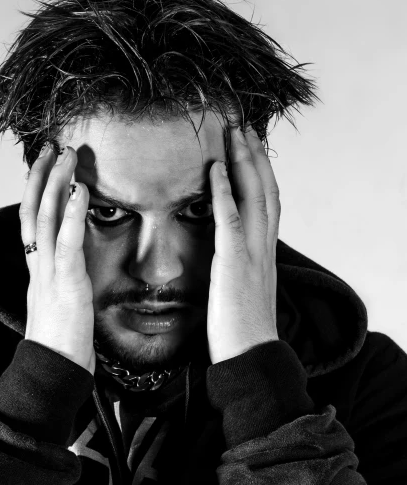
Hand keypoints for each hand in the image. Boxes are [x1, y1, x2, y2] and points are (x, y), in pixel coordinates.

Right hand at [20, 144, 95, 375]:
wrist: (55, 373)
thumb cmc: (63, 343)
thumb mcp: (62, 302)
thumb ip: (66, 278)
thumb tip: (75, 264)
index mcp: (39, 270)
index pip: (33, 221)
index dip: (37, 190)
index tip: (46, 165)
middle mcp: (38, 266)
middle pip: (33, 211)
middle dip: (42, 176)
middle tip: (54, 145)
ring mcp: (48, 274)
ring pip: (45, 219)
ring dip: (55, 183)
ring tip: (66, 154)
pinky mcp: (65, 285)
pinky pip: (66, 243)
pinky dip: (71, 214)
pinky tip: (79, 190)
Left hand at [207, 124, 279, 363]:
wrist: (250, 356)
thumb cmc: (241, 330)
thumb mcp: (241, 291)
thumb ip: (236, 267)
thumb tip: (225, 255)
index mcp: (264, 254)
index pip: (268, 204)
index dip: (261, 174)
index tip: (251, 150)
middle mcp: (263, 248)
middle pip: (266, 191)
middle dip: (256, 157)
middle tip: (246, 128)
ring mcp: (251, 254)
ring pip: (255, 197)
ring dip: (245, 163)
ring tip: (236, 135)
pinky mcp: (234, 264)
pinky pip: (230, 221)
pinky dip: (225, 192)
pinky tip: (216, 170)